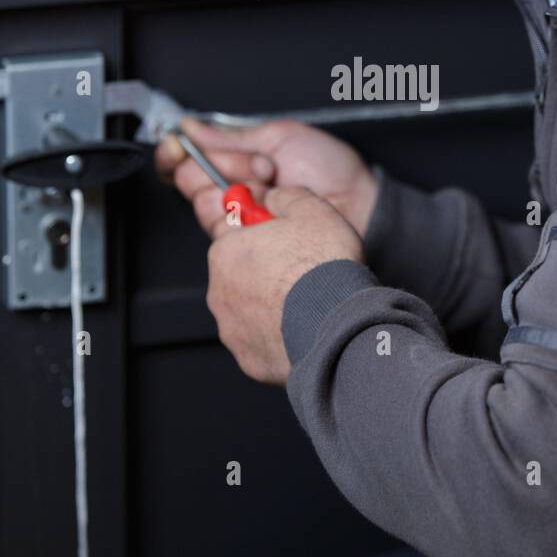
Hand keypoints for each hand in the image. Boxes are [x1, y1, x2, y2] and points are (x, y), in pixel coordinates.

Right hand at [155, 115, 378, 239]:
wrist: (358, 203)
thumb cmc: (330, 169)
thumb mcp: (280, 138)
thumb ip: (233, 137)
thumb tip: (191, 128)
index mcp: (239, 158)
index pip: (191, 156)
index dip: (181, 151)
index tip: (181, 144)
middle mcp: (234, 187)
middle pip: (190, 178)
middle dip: (221, 165)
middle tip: (259, 164)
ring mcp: (240, 215)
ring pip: (205, 202)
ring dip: (236, 185)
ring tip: (270, 180)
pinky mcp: (249, 241)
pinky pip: (222, 227)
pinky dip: (241, 210)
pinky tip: (265, 203)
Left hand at [206, 184, 362, 385]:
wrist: (337, 322)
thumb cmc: (322, 266)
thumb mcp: (311, 209)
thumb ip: (285, 197)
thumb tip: (274, 198)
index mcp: (226, 252)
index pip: (234, 232)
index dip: (261, 231)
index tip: (281, 234)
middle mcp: (220, 292)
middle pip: (240, 273)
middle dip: (266, 270)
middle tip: (301, 269)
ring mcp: (233, 330)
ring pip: (249, 310)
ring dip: (271, 304)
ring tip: (307, 301)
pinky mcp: (250, 359)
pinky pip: (262, 341)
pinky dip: (278, 335)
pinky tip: (303, 326)